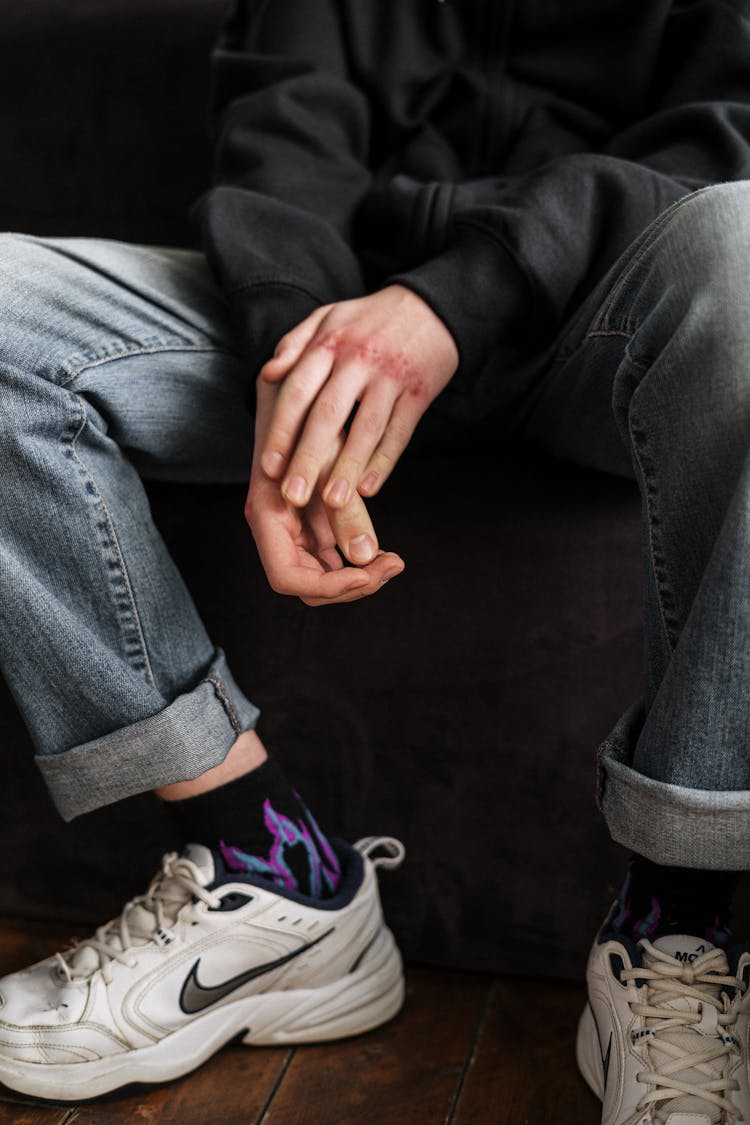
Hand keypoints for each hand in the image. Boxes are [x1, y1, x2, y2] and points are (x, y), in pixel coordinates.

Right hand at [246, 378, 403, 605]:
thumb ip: (347, 512)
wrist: (299, 395)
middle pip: (307, 584)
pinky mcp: (309, 524)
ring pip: (321, 576)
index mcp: (266, 516)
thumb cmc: (311, 421)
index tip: (367, 573)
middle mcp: (274, 530)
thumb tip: (365, 557)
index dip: (328, 585)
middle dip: (349, 584)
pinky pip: (330, 558)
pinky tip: (382, 551)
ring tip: (393, 560)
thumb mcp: (332, 464)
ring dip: (356, 576)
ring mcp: (291, 529)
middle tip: (392, 566)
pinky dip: (355, 561)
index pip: (288, 577)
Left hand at [258, 284, 457, 508]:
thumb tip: (268, 374)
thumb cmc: (369, 320)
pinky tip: (369, 488)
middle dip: (308, 458)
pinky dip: (384, 461)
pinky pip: (400, 432)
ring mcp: (391, 377)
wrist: (432, 307)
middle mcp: (358, 359)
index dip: (282, 430)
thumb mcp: (328, 318)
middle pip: (328, 415)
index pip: (298, 391)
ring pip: (366, 429)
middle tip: (293, 496)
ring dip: (348, 468)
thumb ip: (294, 345)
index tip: (270, 466)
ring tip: (332, 502)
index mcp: (329, 342)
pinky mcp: (419, 392)